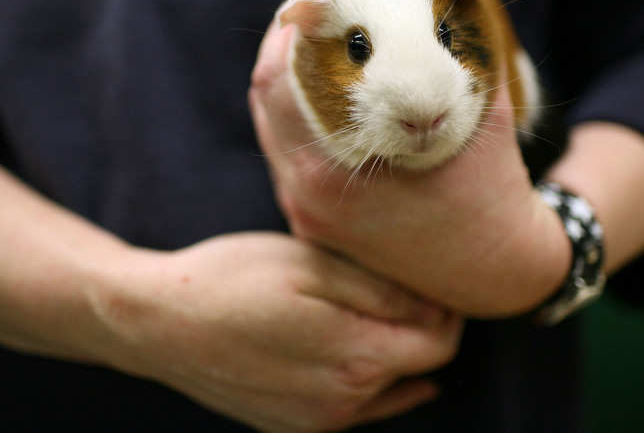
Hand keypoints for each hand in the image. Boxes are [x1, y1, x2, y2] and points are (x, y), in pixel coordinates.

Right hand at [97, 232, 460, 431]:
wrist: (157, 323)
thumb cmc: (233, 278)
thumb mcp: (312, 265)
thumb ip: (380, 292)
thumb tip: (435, 309)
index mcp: (356, 359)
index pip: (438, 346)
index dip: (447, 311)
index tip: (435, 280)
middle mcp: (343, 403)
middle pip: (415, 368)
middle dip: (422, 328)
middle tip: (407, 286)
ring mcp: (314, 422)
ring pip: (385, 390)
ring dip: (394, 353)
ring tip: (381, 312)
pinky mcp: (290, 426)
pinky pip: (351, 408)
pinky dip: (365, 379)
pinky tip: (355, 353)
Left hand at [249, 23, 569, 316]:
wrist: (495, 269)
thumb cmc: (492, 197)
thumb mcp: (481, 119)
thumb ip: (461, 59)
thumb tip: (453, 6)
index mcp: (329, 172)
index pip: (276, 84)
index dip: (286, 35)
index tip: (309, 6)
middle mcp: (305, 198)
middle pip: (266, 107)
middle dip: (284, 57)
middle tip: (310, 24)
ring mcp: (308, 216)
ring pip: (275, 136)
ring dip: (289, 92)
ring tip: (316, 58)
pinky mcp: (318, 227)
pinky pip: (290, 163)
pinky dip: (300, 126)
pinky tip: (326, 106)